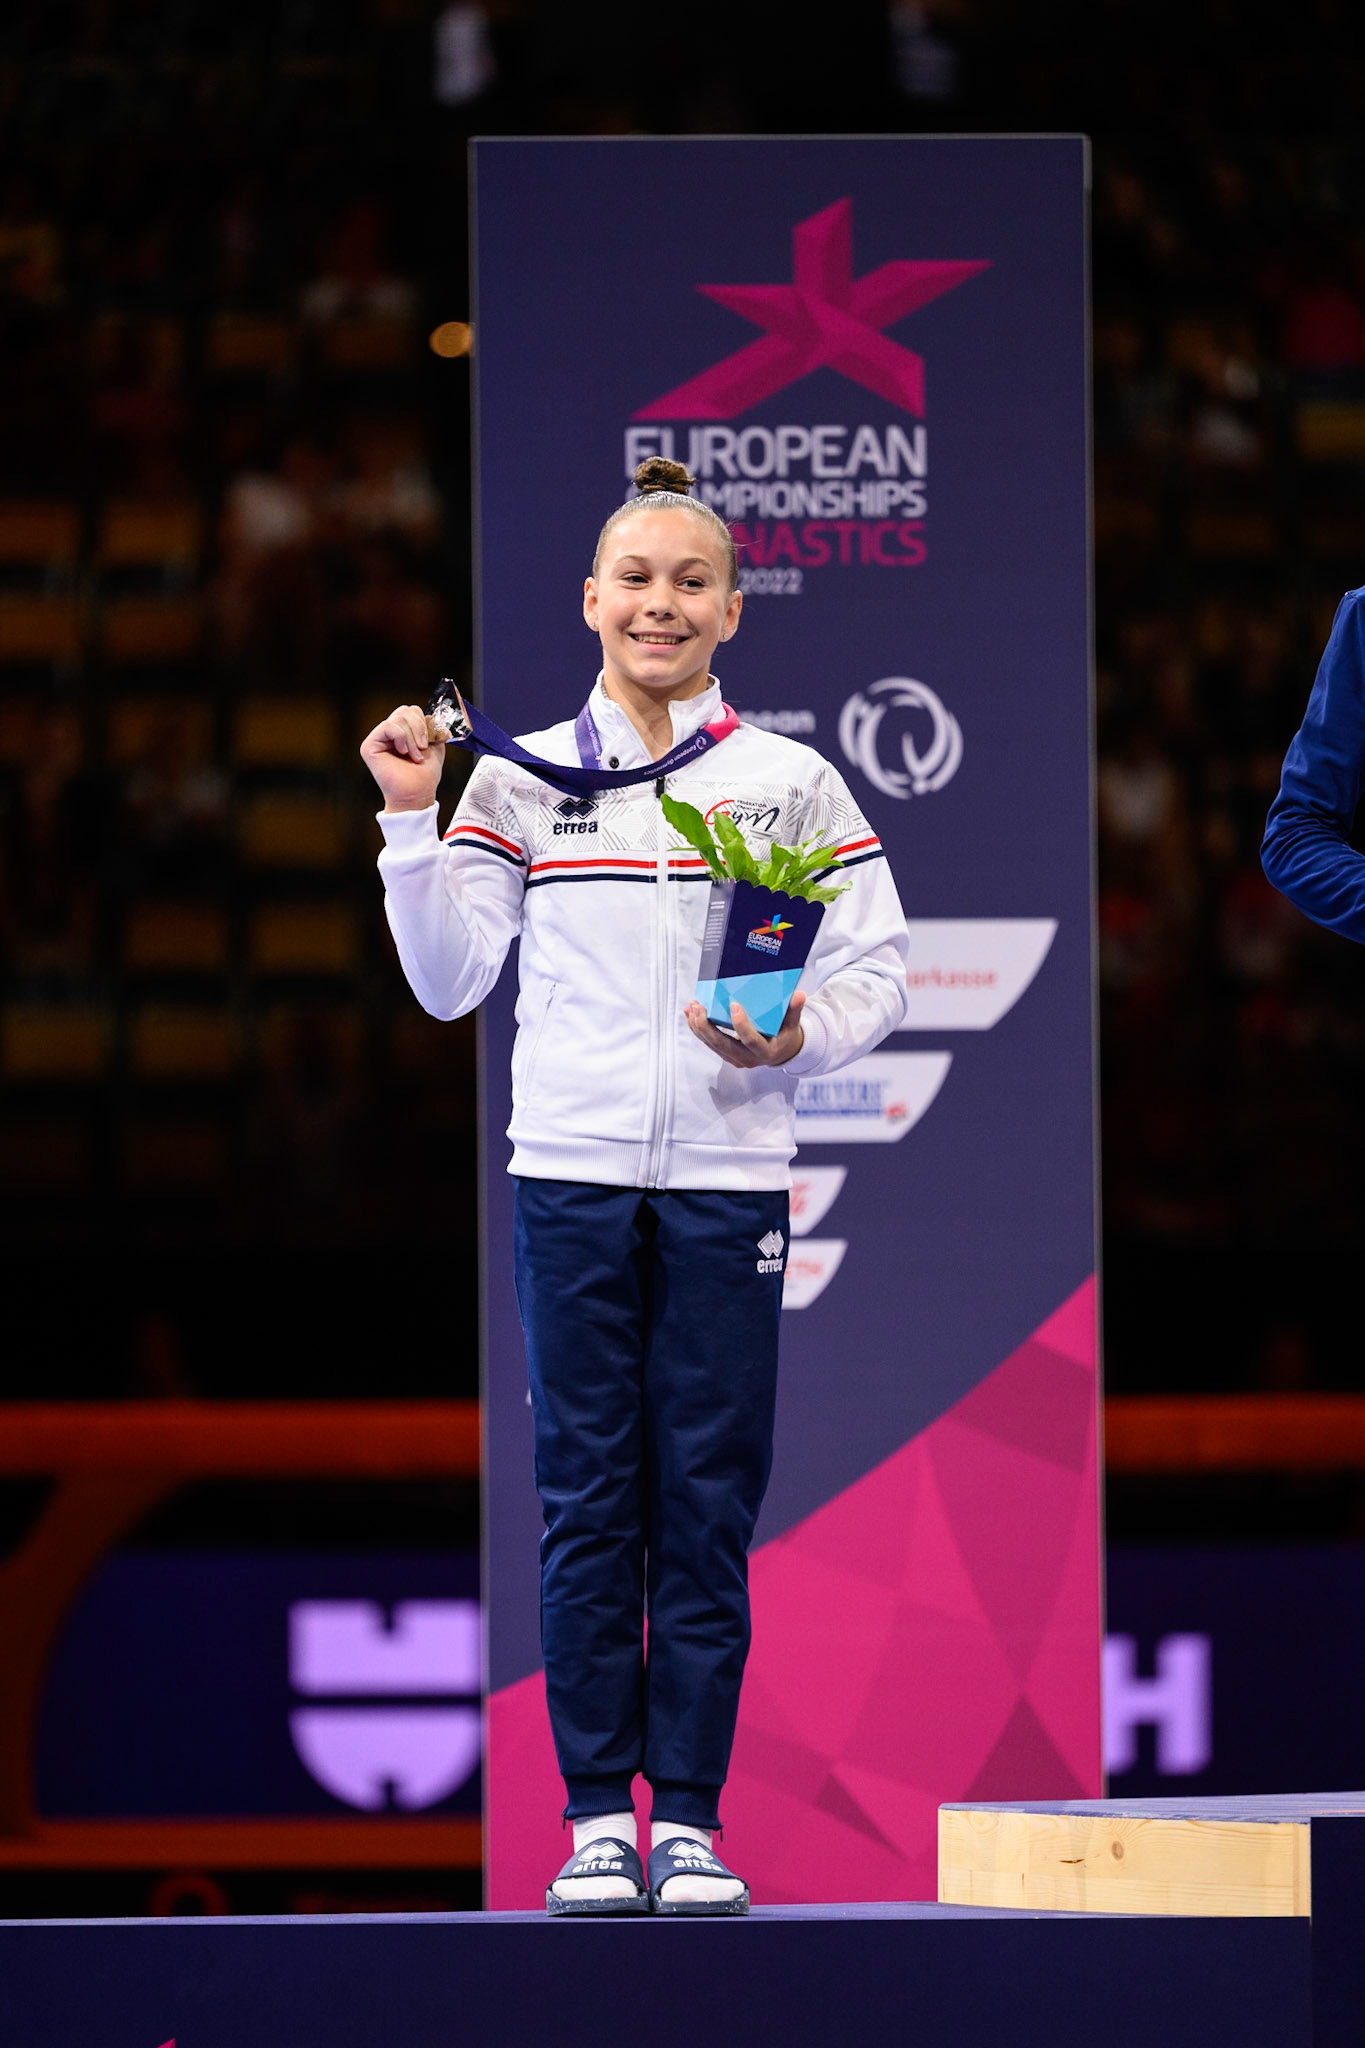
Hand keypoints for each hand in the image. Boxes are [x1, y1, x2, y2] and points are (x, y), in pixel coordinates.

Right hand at [360, 704, 444, 812]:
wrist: (417, 794)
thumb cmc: (424, 776)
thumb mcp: (435, 747)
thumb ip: (433, 729)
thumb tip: (431, 717)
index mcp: (402, 732)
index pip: (411, 711)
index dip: (423, 723)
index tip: (429, 743)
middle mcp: (388, 734)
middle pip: (404, 710)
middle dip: (419, 728)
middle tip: (423, 748)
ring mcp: (378, 739)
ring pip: (398, 718)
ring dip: (412, 738)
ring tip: (414, 756)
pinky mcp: (369, 746)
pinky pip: (388, 726)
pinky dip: (401, 738)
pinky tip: (403, 752)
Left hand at [684, 991, 805, 1067]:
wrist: (780, 1053)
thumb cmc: (785, 1034)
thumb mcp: (792, 1024)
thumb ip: (794, 1010)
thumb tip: (801, 995)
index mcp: (765, 1052)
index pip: (751, 1040)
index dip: (741, 1025)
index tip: (734, 1005)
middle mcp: (747, 1059)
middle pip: (723, 1045)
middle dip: (708, 1026)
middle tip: (699, 1007)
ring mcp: (735, 1058)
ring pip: (712, 1045)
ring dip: (698, 1027)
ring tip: (691, 1007)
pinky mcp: (726, 1055)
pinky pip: (709, 1043)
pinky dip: (697, 1029)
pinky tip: (689, 1015)